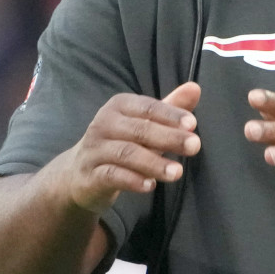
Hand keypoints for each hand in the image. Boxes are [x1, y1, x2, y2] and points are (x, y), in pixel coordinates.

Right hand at [62, 82, 200, 214]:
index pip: (147, 107)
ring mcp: (94, 150)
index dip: (170, 114)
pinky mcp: (89, 176)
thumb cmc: (120, 142)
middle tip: (194, 146)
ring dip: (154, 163)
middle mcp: (103, 124)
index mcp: (119, 106)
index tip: (192, 124)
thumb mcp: (144, 123)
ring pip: (126, 154)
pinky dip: (132, 180)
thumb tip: (195, 88)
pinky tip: (151, 186)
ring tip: (178, 172)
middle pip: (139, 129)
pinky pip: (111, 176)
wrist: (78, 174)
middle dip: (169, 137)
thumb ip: (169, 108)